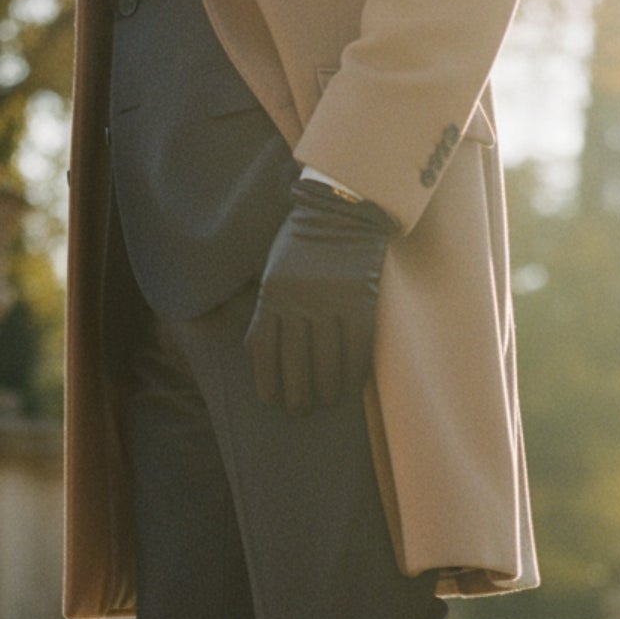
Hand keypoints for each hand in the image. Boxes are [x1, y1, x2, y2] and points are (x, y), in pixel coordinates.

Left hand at [245, 178, 397, 413]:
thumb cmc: (302, 244)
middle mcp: (299, 299)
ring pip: (327, 359)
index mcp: (272, 293)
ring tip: (328, 401)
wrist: (341, 208)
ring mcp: (331, 300)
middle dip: (297, 393)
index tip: (271, 401)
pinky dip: (353, 370)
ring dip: (327, 388)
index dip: (266, 380)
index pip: (264, 348)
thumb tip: (259, 354)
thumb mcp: (273, 271)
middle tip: (300, 410)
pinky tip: (351, 384)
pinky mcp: (360, 299)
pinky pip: (356, 346)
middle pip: (295, 361)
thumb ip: (268, 308)